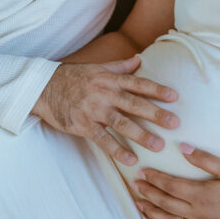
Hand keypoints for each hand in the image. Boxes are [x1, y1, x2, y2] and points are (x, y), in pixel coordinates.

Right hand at [32, 58, 179, 164]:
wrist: (44, 87)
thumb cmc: (74, 77)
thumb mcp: (97, 68)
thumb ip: (120, 67)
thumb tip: (139, 59)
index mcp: (110, 79)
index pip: (138, 83)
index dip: (157, 90)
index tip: (175, 96)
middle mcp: (104, 93)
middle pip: (134, 104)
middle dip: (156, 114)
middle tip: (175, 124)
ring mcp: (94, 110)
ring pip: (121, 123)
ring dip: (141, 135)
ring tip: (158, 146)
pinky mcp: (82, 125)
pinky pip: (102, 139)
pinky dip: (116, 150)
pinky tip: (130, 160)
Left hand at [134, 144, 219, 218]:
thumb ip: (204, 159)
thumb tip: (181, 148)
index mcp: (200, 195)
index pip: (169, 185)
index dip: (154, 178)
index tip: (141, 171)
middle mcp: (196, 214)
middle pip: (165, 203)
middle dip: (148, 193)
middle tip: (135, 185)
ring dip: (153, 212)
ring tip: (140, 205)